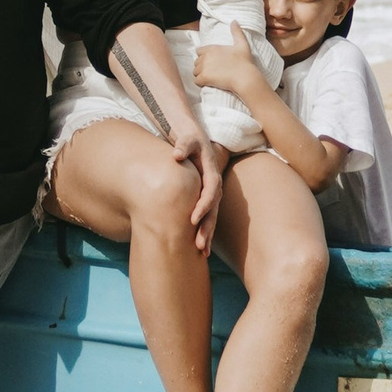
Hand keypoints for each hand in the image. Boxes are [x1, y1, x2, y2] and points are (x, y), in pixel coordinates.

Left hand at [183, 130, 224, 254]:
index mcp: (212, 174)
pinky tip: (202, 249)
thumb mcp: (188, 139)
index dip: (203, 206)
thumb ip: (184, 145)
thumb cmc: (190, 141)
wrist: (196, 142)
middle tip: (199, 244)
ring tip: (202, 251)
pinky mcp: (206, 201)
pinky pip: (207, 218)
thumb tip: (177, 154)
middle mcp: (215, 187)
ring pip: (211, 218)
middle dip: (206, 227)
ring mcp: (212, 195)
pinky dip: (205, 233)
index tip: (192, 219)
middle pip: (213, 210)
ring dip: (207, 234)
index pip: (210, 193)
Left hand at [193, 26, 261, 102]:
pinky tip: (208, 83)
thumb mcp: (242, 44)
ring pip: (195, 72)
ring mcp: (204, 67)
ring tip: (210, 78)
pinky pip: (196, 81)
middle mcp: (206, 56)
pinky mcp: (204, 78)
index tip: (212, 62)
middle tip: (212, 72)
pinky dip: (201, 83)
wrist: (245, 77)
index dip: (204, 57)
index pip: (199, 51)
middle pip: (196, 62)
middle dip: (202, 67)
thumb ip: (237, 32)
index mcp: (212, 48)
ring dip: (201, 75)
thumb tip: (234, 21)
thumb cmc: (244, 62)